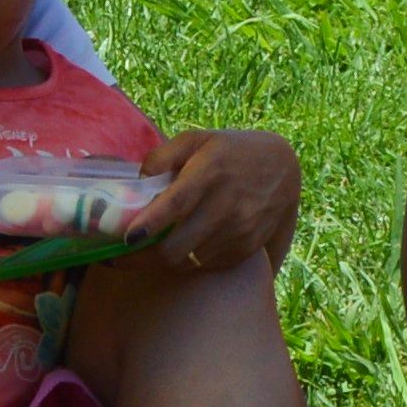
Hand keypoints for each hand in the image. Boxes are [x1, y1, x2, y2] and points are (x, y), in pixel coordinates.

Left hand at [123, 125, 301, 274]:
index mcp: (210, 171)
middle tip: (122, 255)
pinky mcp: (246, 250)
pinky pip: (206, 266)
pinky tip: (182, 247)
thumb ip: (163, 156)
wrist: (284, 170)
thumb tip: (138, 182)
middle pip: (176, 249)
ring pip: (187, 263)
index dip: (151, 222)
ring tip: (149, 250)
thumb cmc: (231, 152)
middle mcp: (226, 205)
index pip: (177, 203)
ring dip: (164, 260)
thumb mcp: (198, 139)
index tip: (127, 238)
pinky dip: (188, 261)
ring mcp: (239, 231)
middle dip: (143, 257)